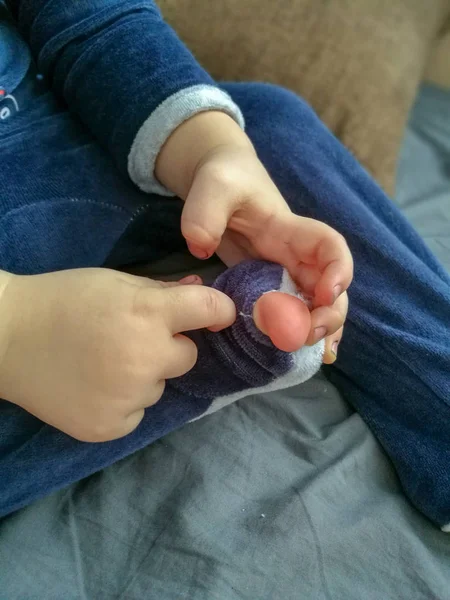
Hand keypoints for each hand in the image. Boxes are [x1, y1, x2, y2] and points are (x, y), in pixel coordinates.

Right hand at [0, 269, 234, 441]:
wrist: (7, 337)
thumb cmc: (63, 299)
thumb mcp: (114, 282)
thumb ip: (161, 290)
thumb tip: (201, 293)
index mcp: (148, 314)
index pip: (210, 312)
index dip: (218, 311)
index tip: (216, 315)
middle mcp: (146, 359)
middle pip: (187, 356)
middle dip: (167, 347)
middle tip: (130, 339)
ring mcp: (129, 398)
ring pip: (159, 386)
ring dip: (143, 376)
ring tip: (102, 363)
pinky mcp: (111, 427)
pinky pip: (137, 413)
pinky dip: (123, 402)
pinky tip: (94, 387)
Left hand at [156, 112, 352, 355]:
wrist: (220, 182)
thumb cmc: (223, 179)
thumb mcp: (212, 186)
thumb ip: (205, 213)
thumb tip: (200, 247)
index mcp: (290, 229)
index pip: (329, 247)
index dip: (338, 270)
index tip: (326, 294)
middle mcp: (296, 254)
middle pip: (331, 286)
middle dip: (328, 313)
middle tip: (305, 335)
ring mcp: (285, 272)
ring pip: (317, 304)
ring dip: (320, 329)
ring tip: (312, 353)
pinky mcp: (270, 285)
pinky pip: (293, 310)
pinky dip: (302, 331)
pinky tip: (302, 354)